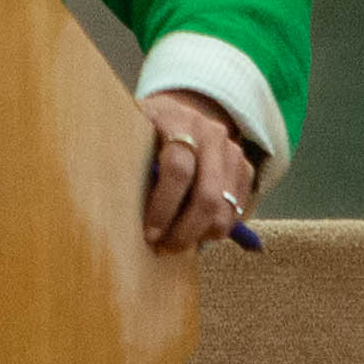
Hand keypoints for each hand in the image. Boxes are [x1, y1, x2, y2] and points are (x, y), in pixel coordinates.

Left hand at [138, 88, 257, 253]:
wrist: (179, 114)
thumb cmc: (146, 134)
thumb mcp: (130, 136)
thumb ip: (125, 161)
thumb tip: (118, 208)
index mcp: (177, 121)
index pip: (177, 169)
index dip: (163, 207)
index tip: (150, 233)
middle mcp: (211, 133)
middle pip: (207, 195)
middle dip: (185, 230)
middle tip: (165, 248)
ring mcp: (232, 150)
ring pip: (225, 207)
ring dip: (202, 234)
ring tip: (178, 243)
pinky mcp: (244, 167)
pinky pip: (237, 209)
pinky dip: (217, 229)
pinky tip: (196, 234)